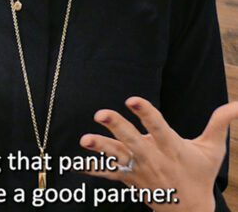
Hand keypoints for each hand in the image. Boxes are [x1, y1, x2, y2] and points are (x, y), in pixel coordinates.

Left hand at [79, 97, 237, 211]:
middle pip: (133, 141)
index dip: (146, 113)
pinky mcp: (131, 180)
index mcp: (172, 148)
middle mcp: (154, 159)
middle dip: (117, 127)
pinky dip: (94, 170)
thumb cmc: (201, 174)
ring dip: (100, 149)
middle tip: (99, 113)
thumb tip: (237, 103)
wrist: (190, 211)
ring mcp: (140, 171)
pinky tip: (77, 164)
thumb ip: (220, 123)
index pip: (158, 126)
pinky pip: (110, 175)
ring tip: (83, 140)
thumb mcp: (213, 149)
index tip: (132, 99)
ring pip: (118, 158)